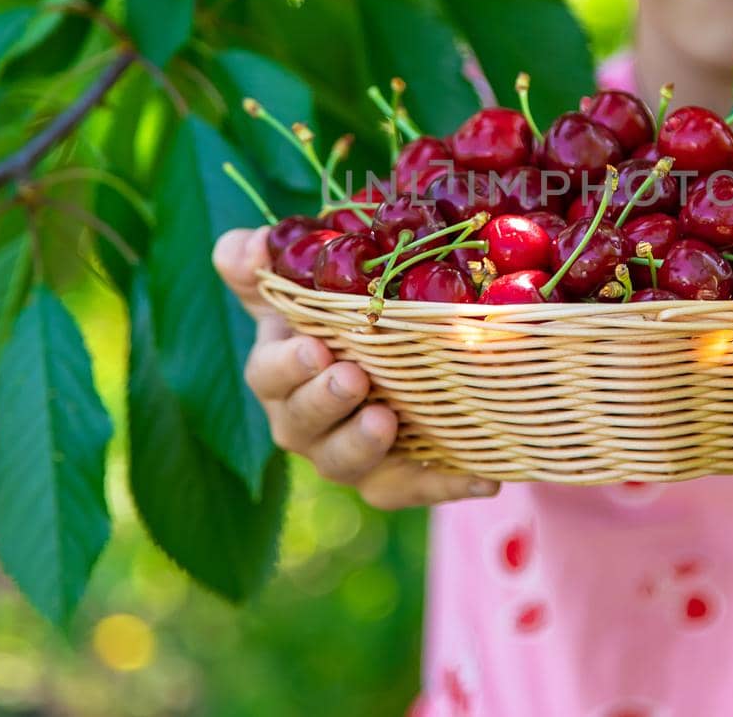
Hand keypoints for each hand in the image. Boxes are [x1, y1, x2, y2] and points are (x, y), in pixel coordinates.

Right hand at [212, 228, 500, 510]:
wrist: (387, 354)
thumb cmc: (332, 315)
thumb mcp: (297, 282)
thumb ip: (262, 261)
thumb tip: (250, 245)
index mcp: (278, 375)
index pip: (269, 374)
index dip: (288, 365)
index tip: (316, 347)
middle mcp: (305, 423)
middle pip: (303, 424)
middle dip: (326, 402)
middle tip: (354, 378)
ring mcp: (348, 455)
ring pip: (346, 463)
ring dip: (365, 445)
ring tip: (389, 421)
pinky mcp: (393, 479)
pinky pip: (412, 489)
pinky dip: (444, 484)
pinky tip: (482, 478)